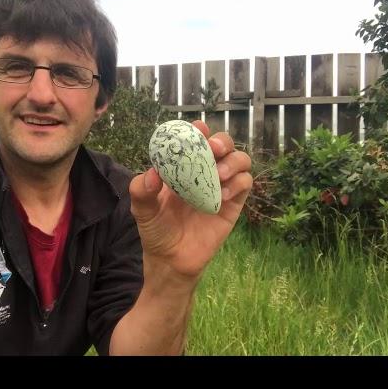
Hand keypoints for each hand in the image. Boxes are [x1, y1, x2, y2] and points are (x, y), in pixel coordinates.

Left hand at [129, 120, 252, 280]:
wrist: (171, 259)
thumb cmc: (156, 229)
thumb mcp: (142, 210)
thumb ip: (142, 190)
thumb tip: (153, 173)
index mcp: (182, 166)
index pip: (195, 140)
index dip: (198, 131)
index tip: (197, 129)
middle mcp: (205, 171)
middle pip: (223, 144)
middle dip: (221, 141)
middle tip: (213, 148)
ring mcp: (222, 186)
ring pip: (240, 159)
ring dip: (233, 161)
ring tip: (218, 175)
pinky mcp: (234, 203)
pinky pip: (245, 183)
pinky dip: (238, 182)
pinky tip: (223, 194)